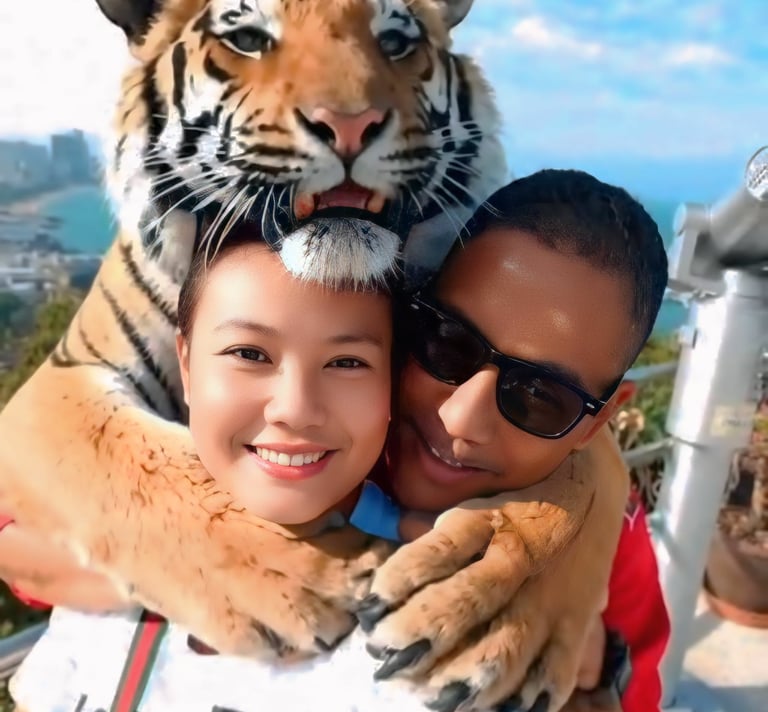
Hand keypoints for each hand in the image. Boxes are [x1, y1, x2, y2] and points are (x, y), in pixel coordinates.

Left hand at [356, 427, 628, 710]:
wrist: (590, 493)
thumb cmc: (514, 502)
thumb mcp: (470, 501)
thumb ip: (431, 530)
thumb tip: (384, 543)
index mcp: (485, 521)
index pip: (441, 549)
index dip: (403, 578)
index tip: (371, 605)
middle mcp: (516, 559)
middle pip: (468, 602)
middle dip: (422, 635)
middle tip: (385, 656)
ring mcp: (548, 598)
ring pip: (506, 649)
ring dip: (461, 679)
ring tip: (426, 694)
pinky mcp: (574, 629)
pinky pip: (551, 677)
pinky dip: (520, 700)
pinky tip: (490, 708)